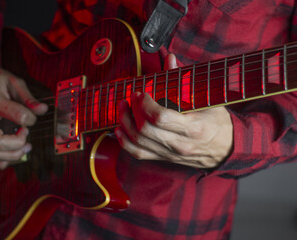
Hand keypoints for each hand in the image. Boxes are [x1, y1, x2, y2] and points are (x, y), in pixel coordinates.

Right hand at [0, 57, 47, 168]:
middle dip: (19, 143)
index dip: (30, 119)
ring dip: (13, 154)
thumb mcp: (14, 81)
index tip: (32, 117)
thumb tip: (42, 110)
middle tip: (26, 133)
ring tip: (25, 145)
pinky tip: (13, 153)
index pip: (17, 116)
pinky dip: (2, 162)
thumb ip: (28, 98)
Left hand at [114, 54, 232, 168]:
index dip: (145, 104)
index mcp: (193, 127)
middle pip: (145, 129)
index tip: (142, 93)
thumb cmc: (218, 122)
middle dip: (133, 110)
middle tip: (131, 97)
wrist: (227, 149)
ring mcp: (170, 154)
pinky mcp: (164, 158)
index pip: (160, 117)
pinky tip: (119, 129)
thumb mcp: (207, 99)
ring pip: (138, 141)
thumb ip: (184, 80)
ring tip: (123, 108)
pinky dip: (124, 141)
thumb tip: (169, 59)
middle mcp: (180, 144)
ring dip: (125, 122)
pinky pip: (138, 153)